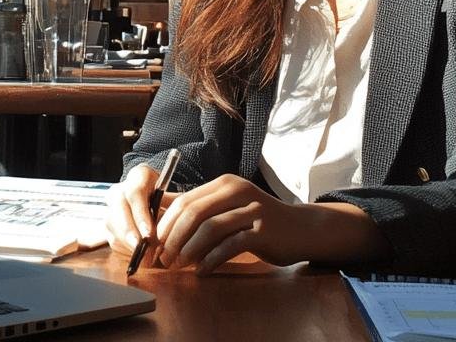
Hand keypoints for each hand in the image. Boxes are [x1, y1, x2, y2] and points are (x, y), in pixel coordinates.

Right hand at [104, 163, 178, 255]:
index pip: (135, 193)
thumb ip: (173, 211)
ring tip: (143, 256)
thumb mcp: (175, 200)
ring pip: (111, 224)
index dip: (140, 215)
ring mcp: (112, 205)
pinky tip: (137, 255)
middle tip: (140, 249)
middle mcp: (122, 188)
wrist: (157, 202)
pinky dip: (124, 248)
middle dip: (129, 232)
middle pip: (119, 208)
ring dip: (126, 243)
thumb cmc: (170, 202)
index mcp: (140, 176)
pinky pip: (111, 237)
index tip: (148, 234)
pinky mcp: (109, 222)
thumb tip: (172, 231)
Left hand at [154, 174, 307, 275]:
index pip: (185, 201)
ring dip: (189, 250)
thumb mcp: (228, 208)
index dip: (166, 224)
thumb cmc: (258, 220)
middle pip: (194, 212)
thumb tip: (160, 213)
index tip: (155, 245)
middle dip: (174, 238)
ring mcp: (252, 210)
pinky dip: (212, 259)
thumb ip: (199, 208)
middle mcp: (237, 191)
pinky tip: (202, 271)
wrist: (301, 229)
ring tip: (179, 266)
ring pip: (210, 228)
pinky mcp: (263, 231)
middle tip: (163, 258)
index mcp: (224, 184)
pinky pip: (230, 245)